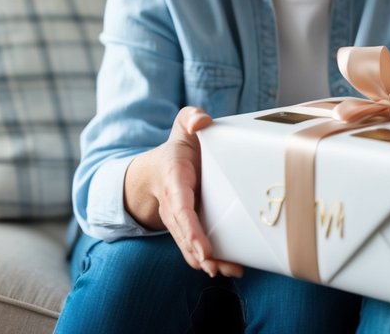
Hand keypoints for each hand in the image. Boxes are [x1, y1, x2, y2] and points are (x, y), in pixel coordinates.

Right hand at [124, 106, 242, 277]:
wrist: (161, 168)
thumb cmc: (179, 148)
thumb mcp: (183, 126)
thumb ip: (191, 118)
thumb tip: (201, 122)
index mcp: (174, 181)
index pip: (180, 209)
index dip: (190, 229)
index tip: (202, 248)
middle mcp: (174, 205)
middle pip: (185, 234)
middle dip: (199, 253)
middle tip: (215, 266)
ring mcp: (181, 220)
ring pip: (190, 246)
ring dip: (208, 261)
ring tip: (228, 271)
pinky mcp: (191, 227)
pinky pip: (196, 247)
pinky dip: (210, 260)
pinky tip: (229, 268)